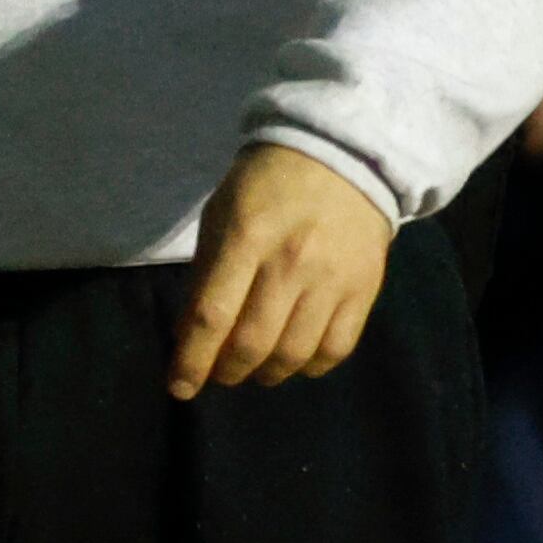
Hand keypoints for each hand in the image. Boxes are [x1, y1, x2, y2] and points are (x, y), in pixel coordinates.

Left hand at [171, 144, 392, 399]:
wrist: (342, 155)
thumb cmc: (268, 184)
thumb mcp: (223, 212)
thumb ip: (206, 273)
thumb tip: (190, 336)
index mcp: (247, 236)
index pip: (212, 315)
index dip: (192, 361)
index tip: (179, 386)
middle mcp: (291, 262)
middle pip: (252, 344)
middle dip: (226, 372)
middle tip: (218, 372)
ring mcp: (332, 278)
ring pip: (293, 355)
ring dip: (265, 374)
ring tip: (254, 368)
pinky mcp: (363, 290)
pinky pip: (335, 350)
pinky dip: (309, 367)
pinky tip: (294, 358)